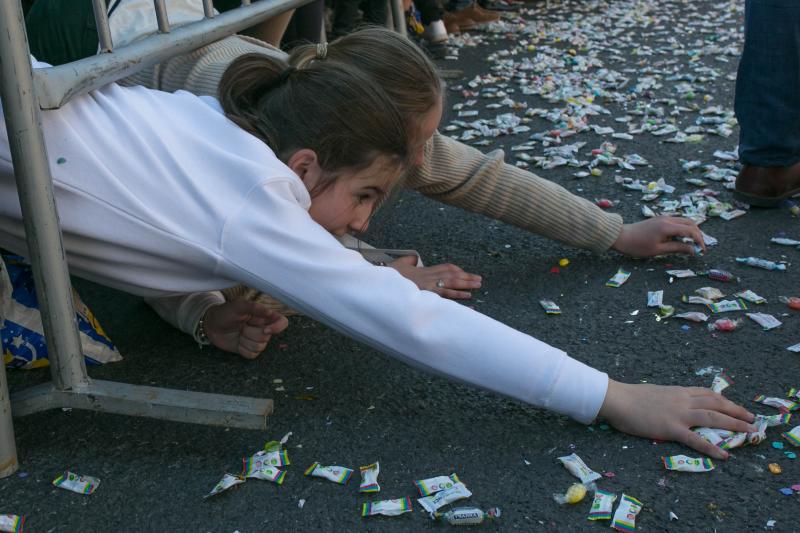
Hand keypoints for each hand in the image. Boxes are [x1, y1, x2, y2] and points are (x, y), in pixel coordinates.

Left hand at [203, 299, 288, 358]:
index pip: (282, 322)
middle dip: (252, 333)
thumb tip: (270, 313)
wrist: (211, 325)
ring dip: (246, 341)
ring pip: (260, 347)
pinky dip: (243, 350)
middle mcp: (263, 328)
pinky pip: (252, 355)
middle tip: (242, 326)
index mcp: (264, 316)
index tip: (266, 330)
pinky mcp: (248, 349)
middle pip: (267, 338)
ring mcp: (256, 340)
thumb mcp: (238, 305)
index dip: (277, 328)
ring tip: (238, 333)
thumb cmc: (225, 312)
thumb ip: (255, 307)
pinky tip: (237, 342)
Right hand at [387, 255, 481, 299]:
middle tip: (479, 280)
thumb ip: (408, 261)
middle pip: (451, 275)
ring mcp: (428, 286)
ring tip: (477, 286)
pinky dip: (457, 298)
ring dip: (465, 286)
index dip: (456, 270)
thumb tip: (413, 259)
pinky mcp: (426, 294)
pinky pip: (445, 297)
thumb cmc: (388, 275)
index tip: (464, 273)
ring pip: (451, 284)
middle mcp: (428, 277)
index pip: (444, 268)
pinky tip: (467, 300)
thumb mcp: (399, 265)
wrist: (381, 283)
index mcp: (423, 271)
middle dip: (466, 277)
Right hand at [598, 380, 755, 458]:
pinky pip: (696, 439)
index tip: (735, 406)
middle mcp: (683, 400)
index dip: (725, 400)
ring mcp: (679, 414)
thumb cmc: (630, 396)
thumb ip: (668, 398)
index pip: (707, 393)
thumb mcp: (655, 392)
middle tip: (752, 419)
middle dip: (737, 411)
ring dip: (734, 424)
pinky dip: (712, 447)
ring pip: (713, 417)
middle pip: (717, 404)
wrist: (618, 399)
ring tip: (749, 432)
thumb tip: (672, 403)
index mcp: (678, 391)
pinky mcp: (671, 428)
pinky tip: (724, 455)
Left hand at [612, 217, 704, 256]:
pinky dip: (683, 228)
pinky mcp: (660, 219)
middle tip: (699, 247)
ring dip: (691, 231)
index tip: (702, 250)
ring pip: (684, 221)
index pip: (691, 231)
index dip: (699, 240)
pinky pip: (677, 221)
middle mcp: (668, 219)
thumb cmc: (637, 246)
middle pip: (690, 223)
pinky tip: (681, 238)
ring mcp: (663, 217)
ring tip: (692, 243)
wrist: (620, 236)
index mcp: (668, 227)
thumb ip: (677, 248)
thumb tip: (693, 250)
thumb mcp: (658, 250)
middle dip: (698, 234)